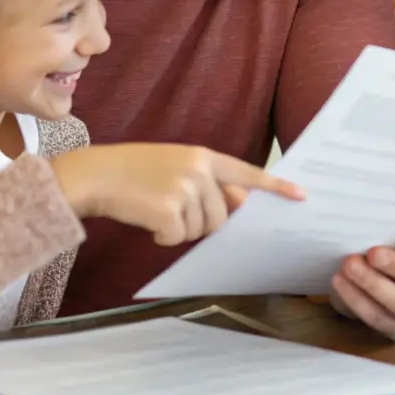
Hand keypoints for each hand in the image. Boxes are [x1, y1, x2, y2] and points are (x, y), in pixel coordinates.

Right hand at [52, 144, 304, 245]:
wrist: (94, 174)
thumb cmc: (133, 173)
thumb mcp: (174, 167)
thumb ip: (206, 183)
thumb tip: (236, 209)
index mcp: (203, 156)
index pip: (247, 173)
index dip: (275, 186)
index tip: (300, 195)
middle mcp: (199, 170)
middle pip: (221, 216)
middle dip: (200, 222)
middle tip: (170, 208)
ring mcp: (186, 189)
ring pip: (200, 230)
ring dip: (179, 229)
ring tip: (155, 208)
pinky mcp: (169, 210)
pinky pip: (177, 238)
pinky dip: (161, 238)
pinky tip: (146, 220)